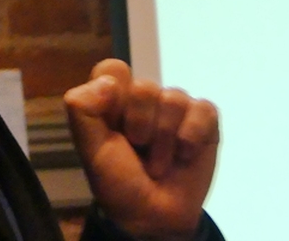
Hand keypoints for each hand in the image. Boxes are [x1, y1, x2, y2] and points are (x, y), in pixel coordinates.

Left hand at [64, 59, 219, 238]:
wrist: (153, 219)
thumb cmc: (118, 182)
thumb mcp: (90, 148)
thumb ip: (83, 110)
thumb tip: (109, 81)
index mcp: (114, 99)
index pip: (113, 69)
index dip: (112, 96)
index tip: (112, 125)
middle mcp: (145, 99)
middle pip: (145, 87)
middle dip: (140, 127)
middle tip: (138, 151)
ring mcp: (176, 107)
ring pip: (174, 98)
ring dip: (164, 140)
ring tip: (159, 163)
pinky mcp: (204, 120)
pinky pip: (204, 109)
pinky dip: (192, 136)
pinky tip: (185, 155)